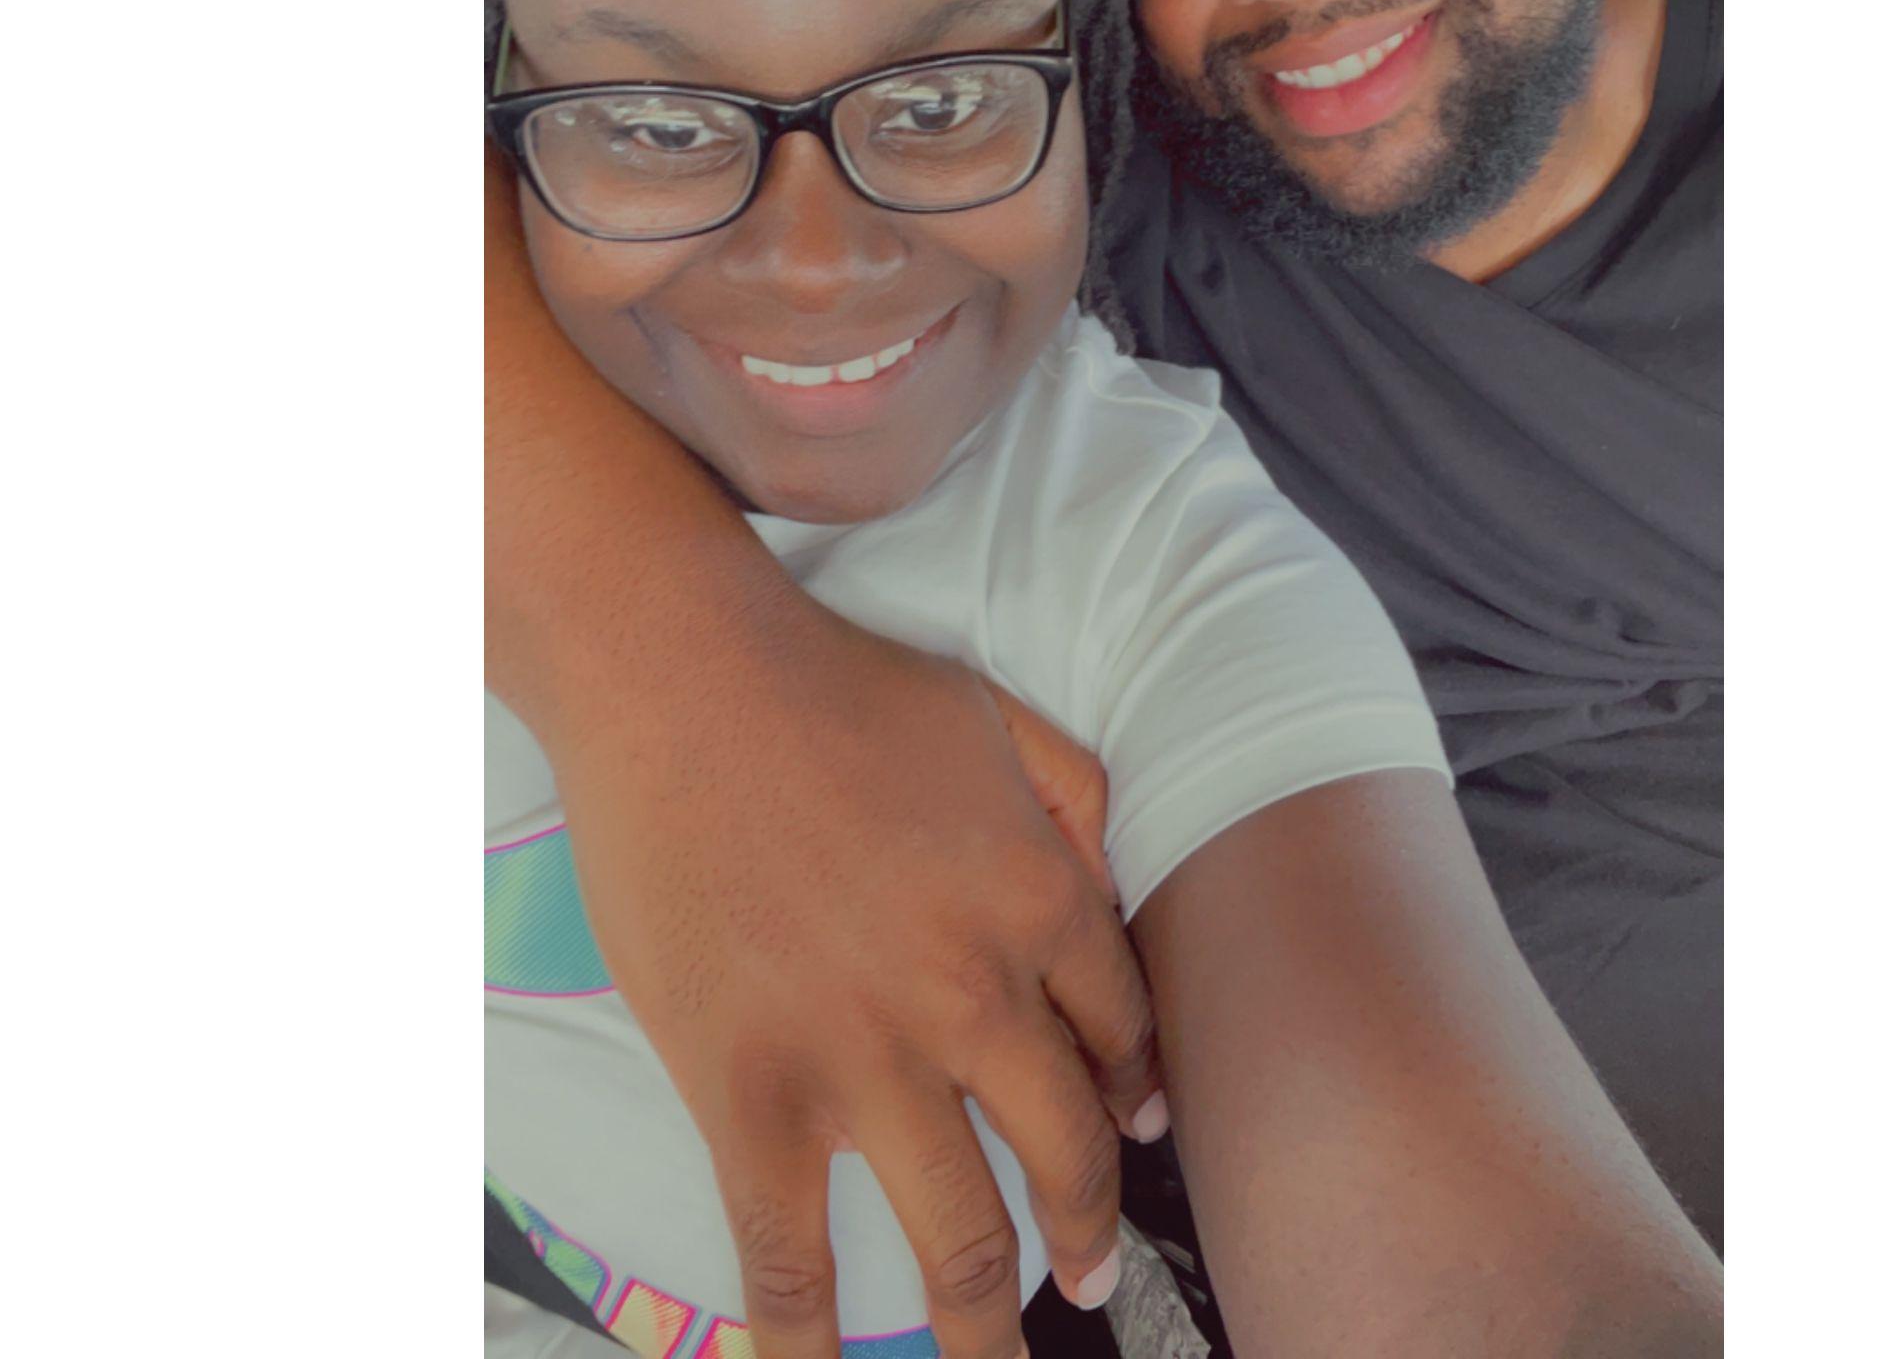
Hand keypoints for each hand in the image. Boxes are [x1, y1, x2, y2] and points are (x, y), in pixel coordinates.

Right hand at [544, 604, 1162, 1358]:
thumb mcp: (996, 713)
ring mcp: (863, 1059)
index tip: (1138, 1130)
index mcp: (1039, 899)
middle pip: (1066, 1150)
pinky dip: (808, 1342)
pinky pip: (790, 1256)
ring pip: (959, 1233)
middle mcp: (975, 997)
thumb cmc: (836, 685)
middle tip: (1090, 1276)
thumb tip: (1113, 884)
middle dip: (1089, 1229)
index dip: (1136, 1093)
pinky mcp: (751, 1096)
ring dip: (991, 1320)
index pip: (1118, 1031)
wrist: (685, 682)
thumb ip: (1074, 798)